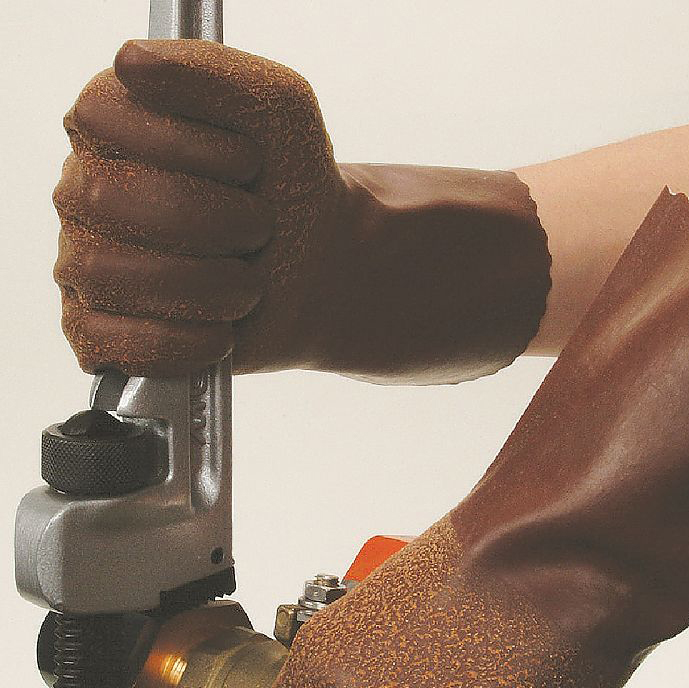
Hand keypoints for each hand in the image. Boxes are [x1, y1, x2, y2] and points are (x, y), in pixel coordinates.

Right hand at [53, 40, 549, 381]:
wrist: (324, 268)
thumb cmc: (289, 182)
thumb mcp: (276, 108)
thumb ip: (213, 75)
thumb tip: (131, 64)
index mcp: (111, 124)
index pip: (103, 115)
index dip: (188, 146)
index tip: (250, 165)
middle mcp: (85, 190)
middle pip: (102, 198)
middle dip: (205, 220)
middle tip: (259, 229)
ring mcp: (85, 262)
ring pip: (103, 273)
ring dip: (200, 285)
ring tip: (249, 285)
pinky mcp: (98, 330)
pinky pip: (106, 341)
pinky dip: (177, 344)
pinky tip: (221, 334)